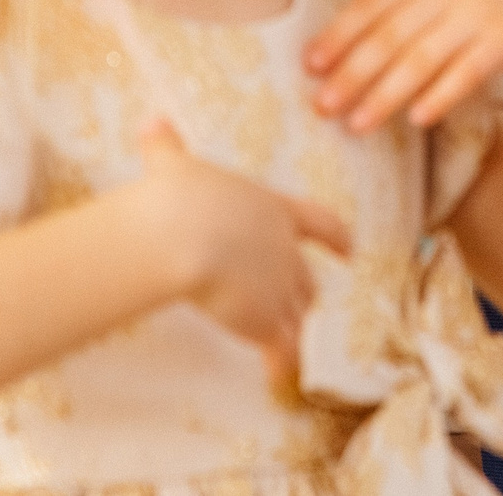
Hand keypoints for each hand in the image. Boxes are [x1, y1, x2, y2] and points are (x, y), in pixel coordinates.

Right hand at [139, 118, 349, 377]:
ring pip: (298, 315)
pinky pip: (282, 352)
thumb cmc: (181, 194)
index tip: (351, 249)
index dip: (336, 238)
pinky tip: (279, 381)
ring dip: (294, 329)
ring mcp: (279, 288)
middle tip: (305, 303)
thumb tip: (151, 122)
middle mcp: (285, 251)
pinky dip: (283, 366)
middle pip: (306, 278)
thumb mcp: (175, 165)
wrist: (184, 233)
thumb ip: (166, 147)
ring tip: (291, 346)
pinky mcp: (266, 321)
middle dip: (304, 292)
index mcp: (274, 211)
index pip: (320, 224)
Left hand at [306, 0, 502, 132]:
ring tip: (357, 125)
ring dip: (387, 95)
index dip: (341, 33)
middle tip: (321, 106)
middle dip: (354, 73)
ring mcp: (481, 11)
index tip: (309, 64)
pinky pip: (469, 71)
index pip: (375, 2)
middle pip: (392, 35)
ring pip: (424, 58)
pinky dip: (441, 95)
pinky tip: (417, 120)